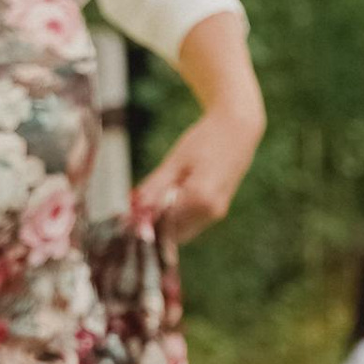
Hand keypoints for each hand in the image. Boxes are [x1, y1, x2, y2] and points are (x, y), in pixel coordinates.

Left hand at [131, 104, 262, 242]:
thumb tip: (133, 212)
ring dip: (163, 222)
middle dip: (152, 226)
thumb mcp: (175, 162)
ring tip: (147, 200)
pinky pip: (191, 222)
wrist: (238, 129)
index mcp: (200, 199)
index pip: (163, 225)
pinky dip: (175, 216)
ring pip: (182, 231)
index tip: (125, 219)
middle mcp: (211, 211)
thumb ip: (154, 189)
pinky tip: (166, 197)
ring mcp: (217, 212)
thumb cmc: (205, 140)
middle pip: (173, 234)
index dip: (142, 225)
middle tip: (133, 210)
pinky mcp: (218, 209)